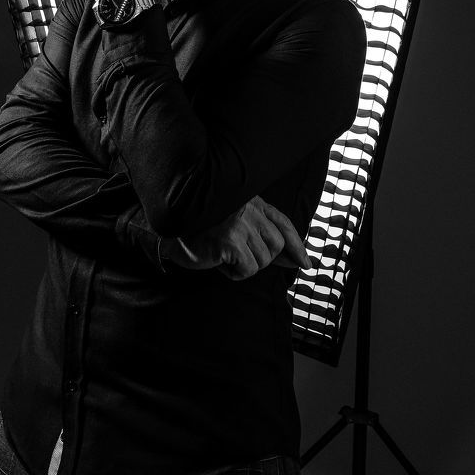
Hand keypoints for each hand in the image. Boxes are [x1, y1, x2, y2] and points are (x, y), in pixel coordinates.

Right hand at [161, 196, 311, 280]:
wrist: (169, 231)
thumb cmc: (201, 231)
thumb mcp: (236, 228)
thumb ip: (262, 238)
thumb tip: (295, 260)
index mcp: (251, 201)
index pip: (283, 222)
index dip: (297, 244)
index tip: (305, 263)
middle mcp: (248, 209)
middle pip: (277, 245)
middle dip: (262, 258)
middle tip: (236, 255)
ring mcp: (239, 223)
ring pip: (264, 260)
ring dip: (245, 266)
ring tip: (224, 255)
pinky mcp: (229, 240)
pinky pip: (248, 269)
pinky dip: (235, 273)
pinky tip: (218, 261)